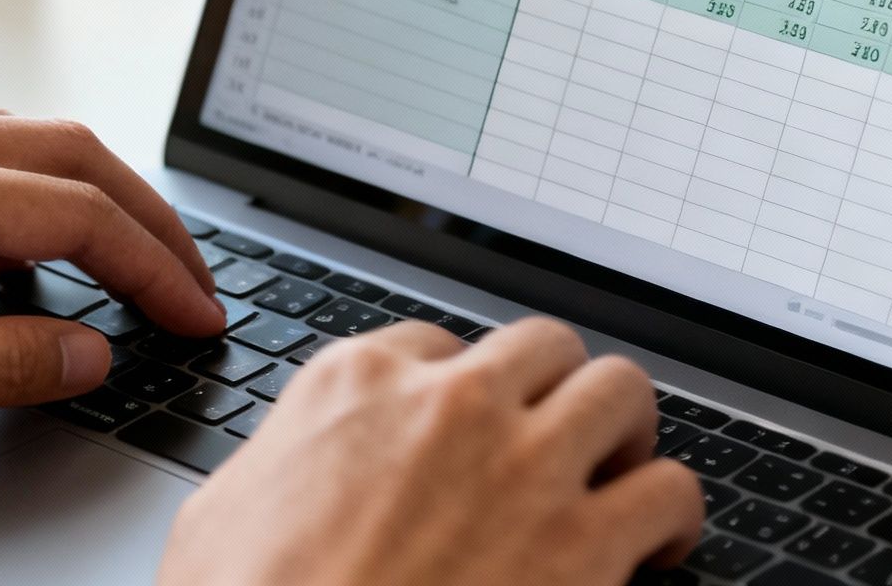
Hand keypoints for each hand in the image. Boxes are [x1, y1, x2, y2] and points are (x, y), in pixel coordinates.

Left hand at [0, 109, 225, 452]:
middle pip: (67, 152)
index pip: (80, 213)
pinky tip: (19, 248)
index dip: (156, 269)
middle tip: (191, 282)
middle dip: (145, 216)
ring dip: (86, 193)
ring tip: (127, 259)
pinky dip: (22, 191)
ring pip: (17, 140)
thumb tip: (92, 352)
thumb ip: (0, 361)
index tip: (199, 318)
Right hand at [161, 319, 703, 585]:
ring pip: (621, 392)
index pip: (437, 344)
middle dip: (554, 392)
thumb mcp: (220, 516)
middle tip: (555, 440)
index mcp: (358, 385)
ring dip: (625, 434)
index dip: (459, 392)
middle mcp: (450, 405)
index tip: (468, 429)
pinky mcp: (585, 545)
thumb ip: (278, 462)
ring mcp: (524, 468)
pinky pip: (670, 491)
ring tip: (617, 476)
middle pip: (543, 347)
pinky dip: (671, 517)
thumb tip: (292, 467)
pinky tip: (652, 547)